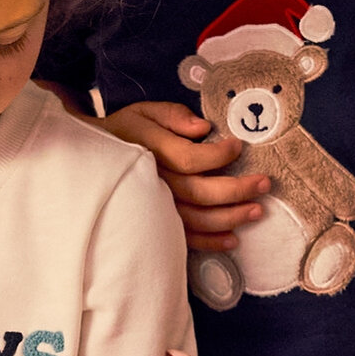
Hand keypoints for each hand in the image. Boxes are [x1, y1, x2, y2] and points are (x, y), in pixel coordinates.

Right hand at [101, 101, 268, 252]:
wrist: (90, 163)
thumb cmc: (124, 134)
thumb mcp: (143, 113)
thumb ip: (172, 115)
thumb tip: (203, 127)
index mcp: (150, 152)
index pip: (190, 159)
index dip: (219, 155)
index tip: (238, 146)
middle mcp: (153, 184)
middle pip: (199, 192)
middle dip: (236, 189)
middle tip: (264, 183)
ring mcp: (153, 209)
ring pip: (196, 219)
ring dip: (230, 218)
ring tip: (257, 211)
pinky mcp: (155, 225)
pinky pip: (184, 239)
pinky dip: (209, 242)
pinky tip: (233, 240)